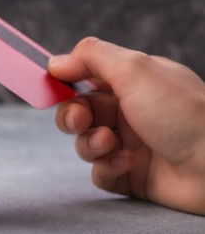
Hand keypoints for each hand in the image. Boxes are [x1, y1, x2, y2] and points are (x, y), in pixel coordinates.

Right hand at [49, 37, 204, 214]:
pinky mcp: (131, 176)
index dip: (66, 83)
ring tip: (110, 143)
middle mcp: (130, 112)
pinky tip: (127, 163)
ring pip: (85, 143)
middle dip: (72, 116)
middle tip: (81, 120)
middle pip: (79, 112)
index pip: (86, 78)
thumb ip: (91, 57)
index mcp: (133, 83)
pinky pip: (100, 172)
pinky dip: (106, 168)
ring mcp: (130, 145)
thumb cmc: (183, 112)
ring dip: (90, 143)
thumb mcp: (134, 68)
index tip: (51, 86)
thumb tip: (56, 61)